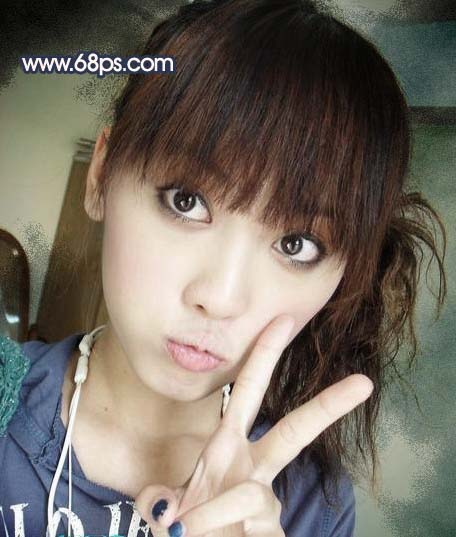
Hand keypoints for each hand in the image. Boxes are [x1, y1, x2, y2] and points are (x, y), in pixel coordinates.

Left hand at [135, 315, 373, 535]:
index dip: (264, 355)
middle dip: (328, 405)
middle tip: (364, 382)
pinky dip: (221, 536)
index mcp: (227, 447)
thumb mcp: (163, 506)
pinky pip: (255, 531)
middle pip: (295, 431)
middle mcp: (253, 469)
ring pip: (253, 498)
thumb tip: (167, 511)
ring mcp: (267, 504)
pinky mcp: (275, 533)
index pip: (249, 392)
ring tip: (189, 531)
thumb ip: (156, 501)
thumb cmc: (188, 526)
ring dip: (213, 515)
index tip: (282, 321)